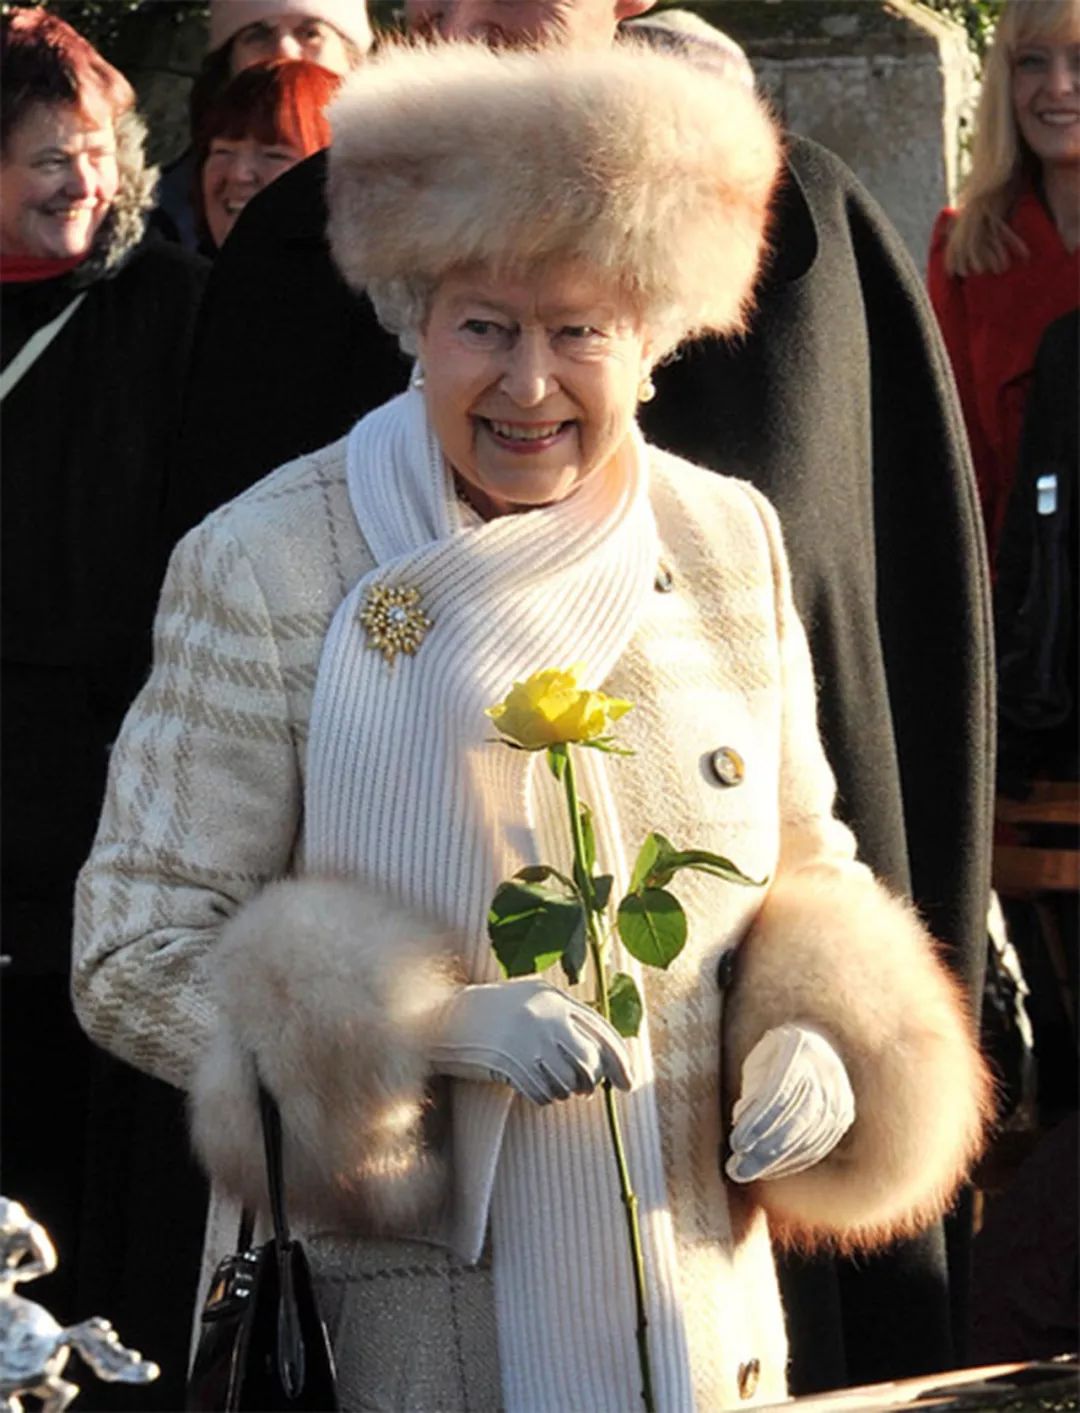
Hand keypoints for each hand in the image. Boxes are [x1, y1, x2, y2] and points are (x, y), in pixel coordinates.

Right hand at [429, 977, 633, 1105]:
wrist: (445, 1018)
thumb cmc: (493, 1007)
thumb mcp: (531, 995)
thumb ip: (566, 1012)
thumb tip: (601, 1047)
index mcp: (555, 998)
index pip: (602, 1032)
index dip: (621, 1061)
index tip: (629, 1083)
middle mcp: (545, 1018)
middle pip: (589, 1062)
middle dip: (591, 1081)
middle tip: (585, 1088)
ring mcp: (528, 1042)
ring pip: (568, 1082)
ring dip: (565, 1091)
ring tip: (552, 1083)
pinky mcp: (511, 1066)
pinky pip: (544, 1094)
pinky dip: (544, 1097)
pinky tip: (533, 1087)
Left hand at [726, 1023, 854, 1182]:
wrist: (816, 1043)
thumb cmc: (773, 1056)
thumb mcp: (758, 1063)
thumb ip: (752, 1090)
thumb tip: (742, 1122)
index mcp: (799, 1048)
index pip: (779, 1093)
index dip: (758, 1122)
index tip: (736, 1143)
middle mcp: (825, 1071)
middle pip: (796, 1120)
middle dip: (766, 1150)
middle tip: (737, 1169)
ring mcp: (839, 1094)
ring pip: (809, 1137)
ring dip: (776, 1161)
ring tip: (746, 1172)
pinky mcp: (843, 1114)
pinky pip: (819, 1144)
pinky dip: (793, 1161)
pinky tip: (770, 1170)